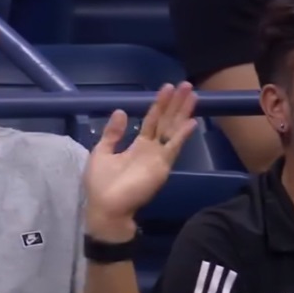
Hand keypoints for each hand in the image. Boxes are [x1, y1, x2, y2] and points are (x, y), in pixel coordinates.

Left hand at [85, 82, 197, 240]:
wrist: (105, 207)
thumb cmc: (101, 183)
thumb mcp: (102, 152)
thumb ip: (113, 133)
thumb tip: (121, 111)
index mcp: (138, 145)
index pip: (152, 120)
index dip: (160, 104)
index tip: (168, 88)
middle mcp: (152, 149)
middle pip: (167, 121)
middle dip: (176, 103)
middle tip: (186, 85)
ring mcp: (159, 157)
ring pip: (173, 130)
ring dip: (182, 113)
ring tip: (192, 94)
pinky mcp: (161, 166)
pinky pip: (173, 147)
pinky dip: (181, 135)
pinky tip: (191, 121)